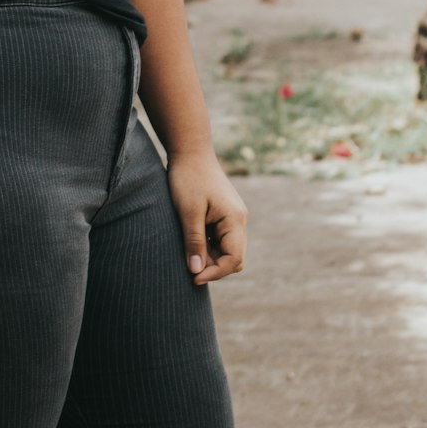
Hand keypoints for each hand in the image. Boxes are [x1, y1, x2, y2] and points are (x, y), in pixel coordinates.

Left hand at [166, 149, 247, 285]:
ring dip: (209, 256)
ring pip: (226, 249)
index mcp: (235, 219)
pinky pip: (220, 239)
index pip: (234, 260)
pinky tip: (191, 240)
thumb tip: (196, 272)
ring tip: (188, 251)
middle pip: (234, 258)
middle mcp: (239, 220)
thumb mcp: (188, 211)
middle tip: (189, 266)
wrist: (189, 150)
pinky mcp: (223, 214)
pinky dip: (207, 245)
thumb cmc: (188, 178)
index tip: (194, 277)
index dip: (215, 272)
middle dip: (214, 266)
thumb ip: (194, 242)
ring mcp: (232, 216)